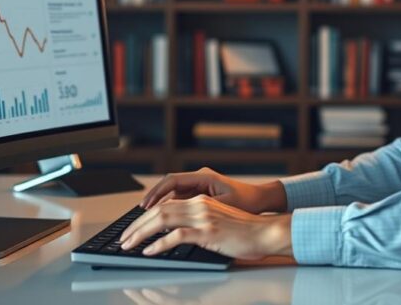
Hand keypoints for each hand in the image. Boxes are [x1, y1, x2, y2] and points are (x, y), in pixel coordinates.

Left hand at [119, 194, 292, 259]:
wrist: (266, 233)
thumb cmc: (244, 232)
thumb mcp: (217, 222)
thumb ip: (197, 223)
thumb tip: (175, 234)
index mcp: (201, 201)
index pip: (165, 205)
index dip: (145, 216)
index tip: (132, 229)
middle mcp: (199, 205)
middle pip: (159, 210)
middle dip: (137, 225)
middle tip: (123, 239)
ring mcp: (203, 217)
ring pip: (163, 220)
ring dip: (141, 233)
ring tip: (128, 244)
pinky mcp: (208, 232)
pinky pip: (176, 236)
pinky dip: (159, 244)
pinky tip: (149, 251)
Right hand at [139, 167, 286, 213]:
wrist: (262, 200)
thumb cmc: (248, 202)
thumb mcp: (224, 206)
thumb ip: (203, 209)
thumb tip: (181, 216)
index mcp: (203, 177)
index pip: (171, 181)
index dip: (155, 194)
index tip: (144, 206)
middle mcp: (199, 179)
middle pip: (167, 188)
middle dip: (151, 201)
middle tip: (138, 215)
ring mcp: (199, 187)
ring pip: (172, 195)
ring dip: (158, 207)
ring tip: (144, 221)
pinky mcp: (201, 196)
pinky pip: (179, 201)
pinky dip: (169, 210)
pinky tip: (160, 223)